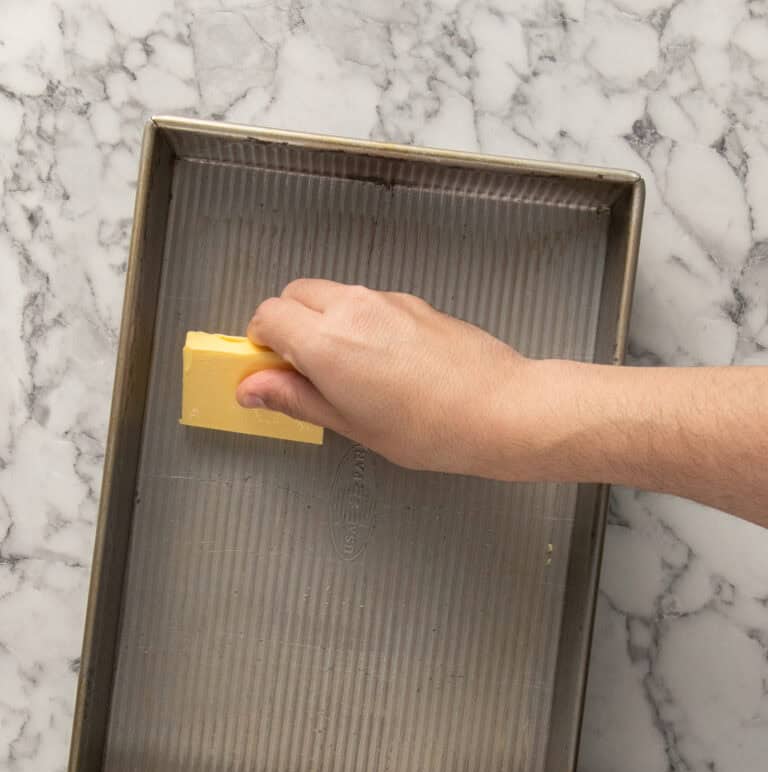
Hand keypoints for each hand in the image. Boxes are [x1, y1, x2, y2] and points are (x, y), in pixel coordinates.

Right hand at [237, 279, 540, 475]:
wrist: (499, 408)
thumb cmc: (431, 428)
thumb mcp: (351, 424)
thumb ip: (295, 398)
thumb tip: (252, 388)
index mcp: (327, 341)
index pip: (267, 316)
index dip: (260, 343)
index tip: (268, 371)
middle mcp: (352, 308)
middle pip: (294, 295)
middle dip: (287, 325)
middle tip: (300, 370)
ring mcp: (385, 300)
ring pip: (331, 294)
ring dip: (322, 321)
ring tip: (345, 370)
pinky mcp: (412, 301)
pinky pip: (366, 302)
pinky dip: (356, 321)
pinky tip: (380, 362)